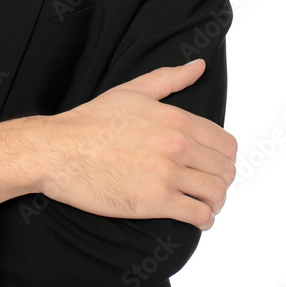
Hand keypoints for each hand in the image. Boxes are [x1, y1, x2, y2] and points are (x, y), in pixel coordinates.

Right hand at [35, 59, 235, 228]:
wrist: (60, 150)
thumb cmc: (91, 121)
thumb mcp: (132, 91)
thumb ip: (170, 78)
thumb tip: (198, 66)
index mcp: (175, 118)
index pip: (225, 143)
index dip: (222, 156)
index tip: (211, 163)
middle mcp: (176, 145)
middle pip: (225, 170)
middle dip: (219, 179)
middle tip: (206, 184)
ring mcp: (167, 174)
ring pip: (216, 194)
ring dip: (214, 201)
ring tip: (202, 203)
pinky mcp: (156, 201)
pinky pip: (199, 216)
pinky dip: (204, 220)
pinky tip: (194, 217)